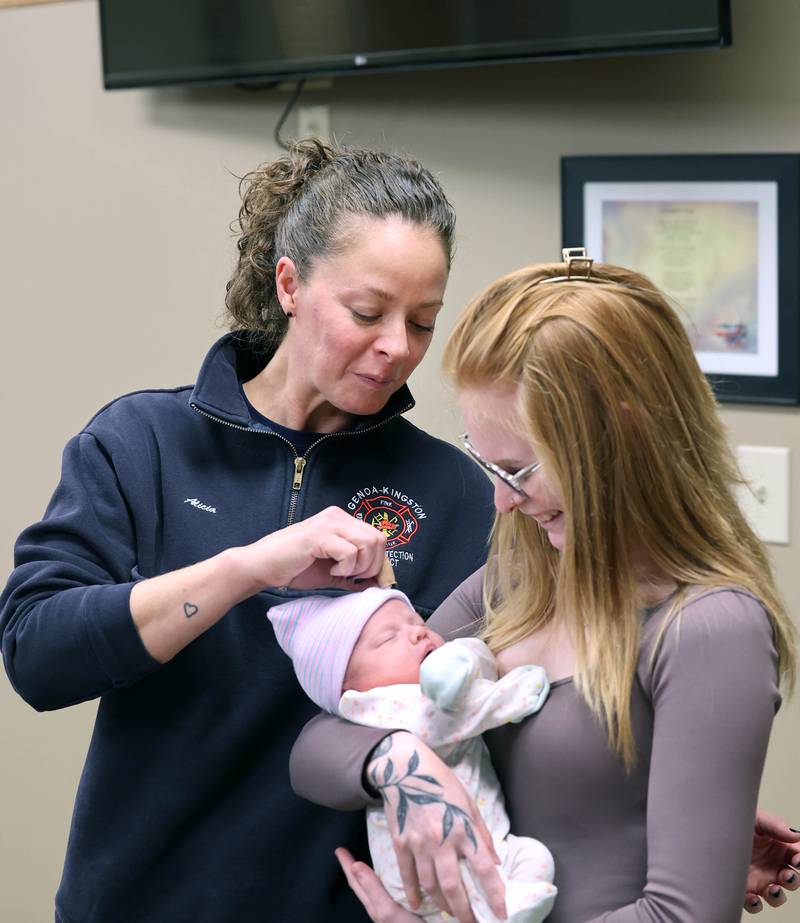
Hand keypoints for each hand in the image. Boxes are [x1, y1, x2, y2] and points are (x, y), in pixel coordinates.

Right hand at [238, 506, 387, 590]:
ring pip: (369, 543)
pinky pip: (350, 552)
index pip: (378, 537)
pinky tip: (330, 569)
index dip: (379, 562)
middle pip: (378, 539)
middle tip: (352, 577)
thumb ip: (355, 575)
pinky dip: (345, 567)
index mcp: (342, 521)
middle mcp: (337, 516)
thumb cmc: (295, 568)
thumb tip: (380, 584)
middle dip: (372, 566)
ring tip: (340, 572)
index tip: (366, 580)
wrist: (261, 566)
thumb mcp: (332, 573)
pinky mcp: (318, 536)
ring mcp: (328, 523)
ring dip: (359, 566)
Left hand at [336, 848, 423, 922]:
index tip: (339, 850)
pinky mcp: (404, 913)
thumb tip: (355, 865)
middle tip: (345, 852)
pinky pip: (390, 892)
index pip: (356, 882)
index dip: (347, 865)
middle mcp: (382, 908)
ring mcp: (393, 911)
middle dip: (354, 868)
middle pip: (363, 885)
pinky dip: (386, 881)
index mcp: (376, 906)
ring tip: (365, 862)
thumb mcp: (389, 910)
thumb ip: (373, 889)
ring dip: (369, 874)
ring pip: (376, 889)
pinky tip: (393, 878)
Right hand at [367, 732, 505, 922]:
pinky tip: (416, 904)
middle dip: (464, 911)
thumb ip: (481, 833)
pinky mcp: (401, 843)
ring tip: (450, 912)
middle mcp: (442, 839)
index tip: (502, 913)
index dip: (495, 894)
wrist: (405, 769)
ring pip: (430, 885)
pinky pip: (407, 874)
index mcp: (464, 829)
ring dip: (441, 904)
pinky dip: (412, 892)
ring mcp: (419, 843)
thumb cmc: (441, 783)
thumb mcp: (468, 803)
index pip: (484, 869)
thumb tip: (495, 861)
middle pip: (453, 886)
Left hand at [743, 809, 799, 912]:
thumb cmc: (736, 822)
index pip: (797, 856)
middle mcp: (772, 865)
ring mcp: (759, 878)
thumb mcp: (756, 819)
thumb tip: (796, 835)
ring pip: (776, 895)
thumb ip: (775, 826)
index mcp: (778, 847)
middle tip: (786, 875)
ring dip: (778, 896)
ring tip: (772, 889)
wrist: (709, 829)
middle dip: (793, 880)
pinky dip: (755, 904)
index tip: (797, 860)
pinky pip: (754, 903)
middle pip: (792, 879)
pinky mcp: (745, 888)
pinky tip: (752, 898)